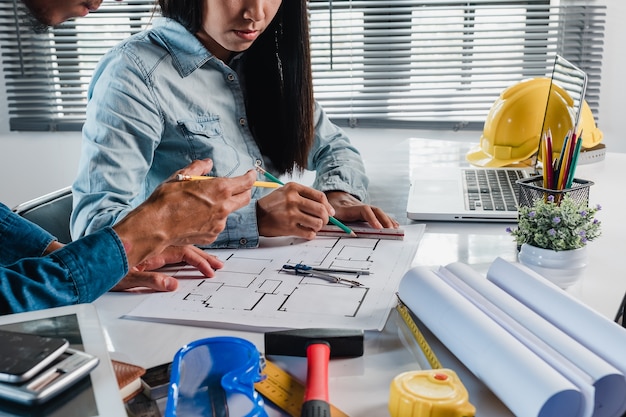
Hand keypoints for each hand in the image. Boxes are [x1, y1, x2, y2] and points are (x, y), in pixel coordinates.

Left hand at [110, 245, 222, 291]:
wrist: (87, 264)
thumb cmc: (103, 267)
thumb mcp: (127, 278)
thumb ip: (150, 280)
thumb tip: (171, 284)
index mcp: (153, 250)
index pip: (184, 253)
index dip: (199, 262)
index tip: (210, 271)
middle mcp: (155, 247)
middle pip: (186, 249)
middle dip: (204, 257)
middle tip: (218, 266)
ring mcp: (152, 250)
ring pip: (181, 250)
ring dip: (197, 257)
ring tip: (211, 264)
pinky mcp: (148, 255)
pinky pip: (172, 253)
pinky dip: (186, 257)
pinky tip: (192, 261)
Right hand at [113, 159, 255, 266]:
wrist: (156, 226)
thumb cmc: (167, 201)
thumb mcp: (181, 176)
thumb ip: (199, 168)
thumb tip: (208, 163)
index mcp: (219, 189)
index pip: (246, 182)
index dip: (251, 177)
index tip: (251, 175)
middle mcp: (224, 206)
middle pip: (245, 198)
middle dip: (244, 191)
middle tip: (238, 187)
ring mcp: (219, 223)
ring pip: (228, 212)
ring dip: (222, 206)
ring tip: (201, 205)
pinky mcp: (213, 235)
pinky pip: (217, 225)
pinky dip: (211, 220)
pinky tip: (195, 217)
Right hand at [256, 182, 335, 239]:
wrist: (255, 216)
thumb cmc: (272, 204)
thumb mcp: (286, 192)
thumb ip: (304, 195)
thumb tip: (325, 207)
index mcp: (293, 188)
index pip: (320, 196)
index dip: (328, 205)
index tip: (330, 211)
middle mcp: (292, 200)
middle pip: (321, 210)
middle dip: (326, 218)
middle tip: (324, 221)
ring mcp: (290, 214)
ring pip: (317, 223)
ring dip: (319, 227)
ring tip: (314, 226)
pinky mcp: (288, 227)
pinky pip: (308, 233)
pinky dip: (311, 234)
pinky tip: (306, 232)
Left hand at [326, 191, 398, 228]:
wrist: (334, 197)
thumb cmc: (331, 208)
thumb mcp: (329, 214)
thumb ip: (333, 221)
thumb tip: (341, 231)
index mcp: (350, 208)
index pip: (365, 211)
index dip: (372, 219)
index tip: (378, 228)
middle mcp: (360, 206)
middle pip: (375, 210)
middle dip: (385, 220)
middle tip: (391, 230)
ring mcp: (365, 208)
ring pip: (379, 212)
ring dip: (388, 220)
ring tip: (396, 229)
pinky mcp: (367, 212)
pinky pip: (379, 215)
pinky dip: (387, 220)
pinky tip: (394, 225)